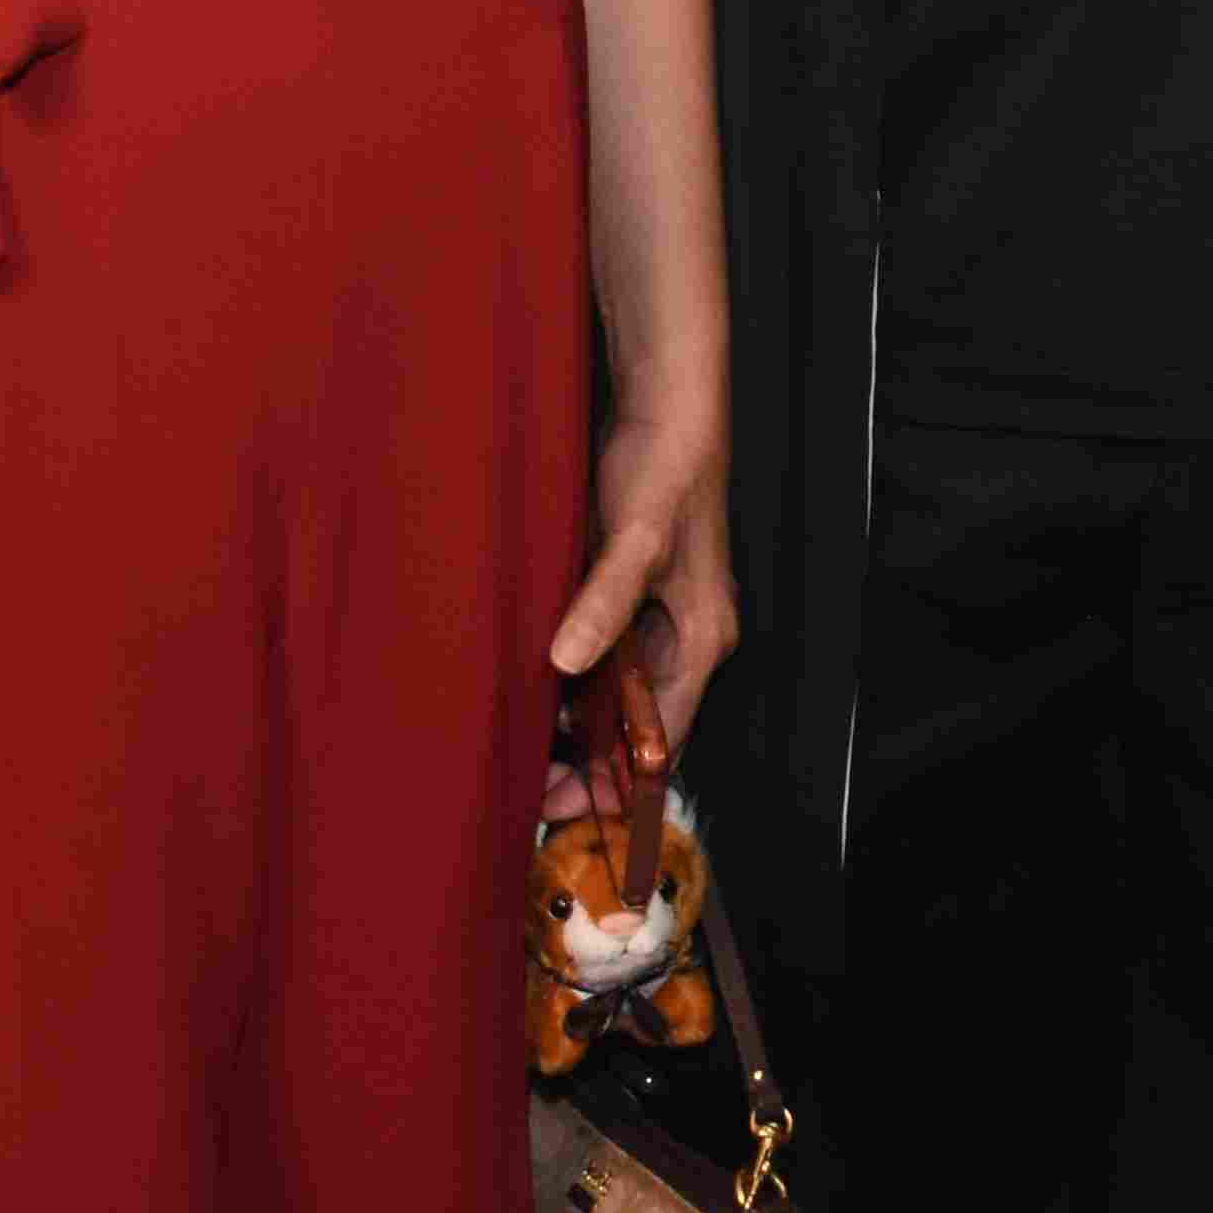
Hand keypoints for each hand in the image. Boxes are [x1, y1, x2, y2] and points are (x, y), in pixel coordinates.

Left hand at [546, 403, 740, 768]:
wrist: (665, 407)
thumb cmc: (663, 472)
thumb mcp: (636, 539)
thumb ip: (606, 601)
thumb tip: (565, 663)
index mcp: (700, 642)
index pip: (661, 740)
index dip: (611, 781)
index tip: (551, 805)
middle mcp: (684, 641)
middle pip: (638, 727)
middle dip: (585, 761)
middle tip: (517, 778)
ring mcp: (658, 620)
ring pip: (616, 696)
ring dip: (572, 723)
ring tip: (512, 742)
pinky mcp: (631, 597)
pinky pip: (600, 660)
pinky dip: (566, 682)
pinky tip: (522, 685)